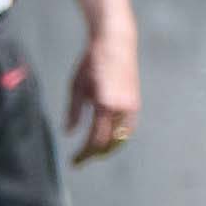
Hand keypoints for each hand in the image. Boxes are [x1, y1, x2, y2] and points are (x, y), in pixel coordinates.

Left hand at [65, 34, 138, 162]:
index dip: (84, 154)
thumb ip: (74, 111)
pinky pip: (128, 128)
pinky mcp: (136, 102)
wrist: (116, 43)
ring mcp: (132, 106)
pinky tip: (106, 140)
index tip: (74, 162)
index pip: (96, 140)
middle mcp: (121, 107)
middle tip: (80, 160)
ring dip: (107, 148)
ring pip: (121, 138)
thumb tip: (69, 133)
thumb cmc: (92, 62)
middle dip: (94, 154)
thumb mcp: (76, 85)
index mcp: (105, 104)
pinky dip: (118, 137)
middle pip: (109, 143)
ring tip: (91, 153)